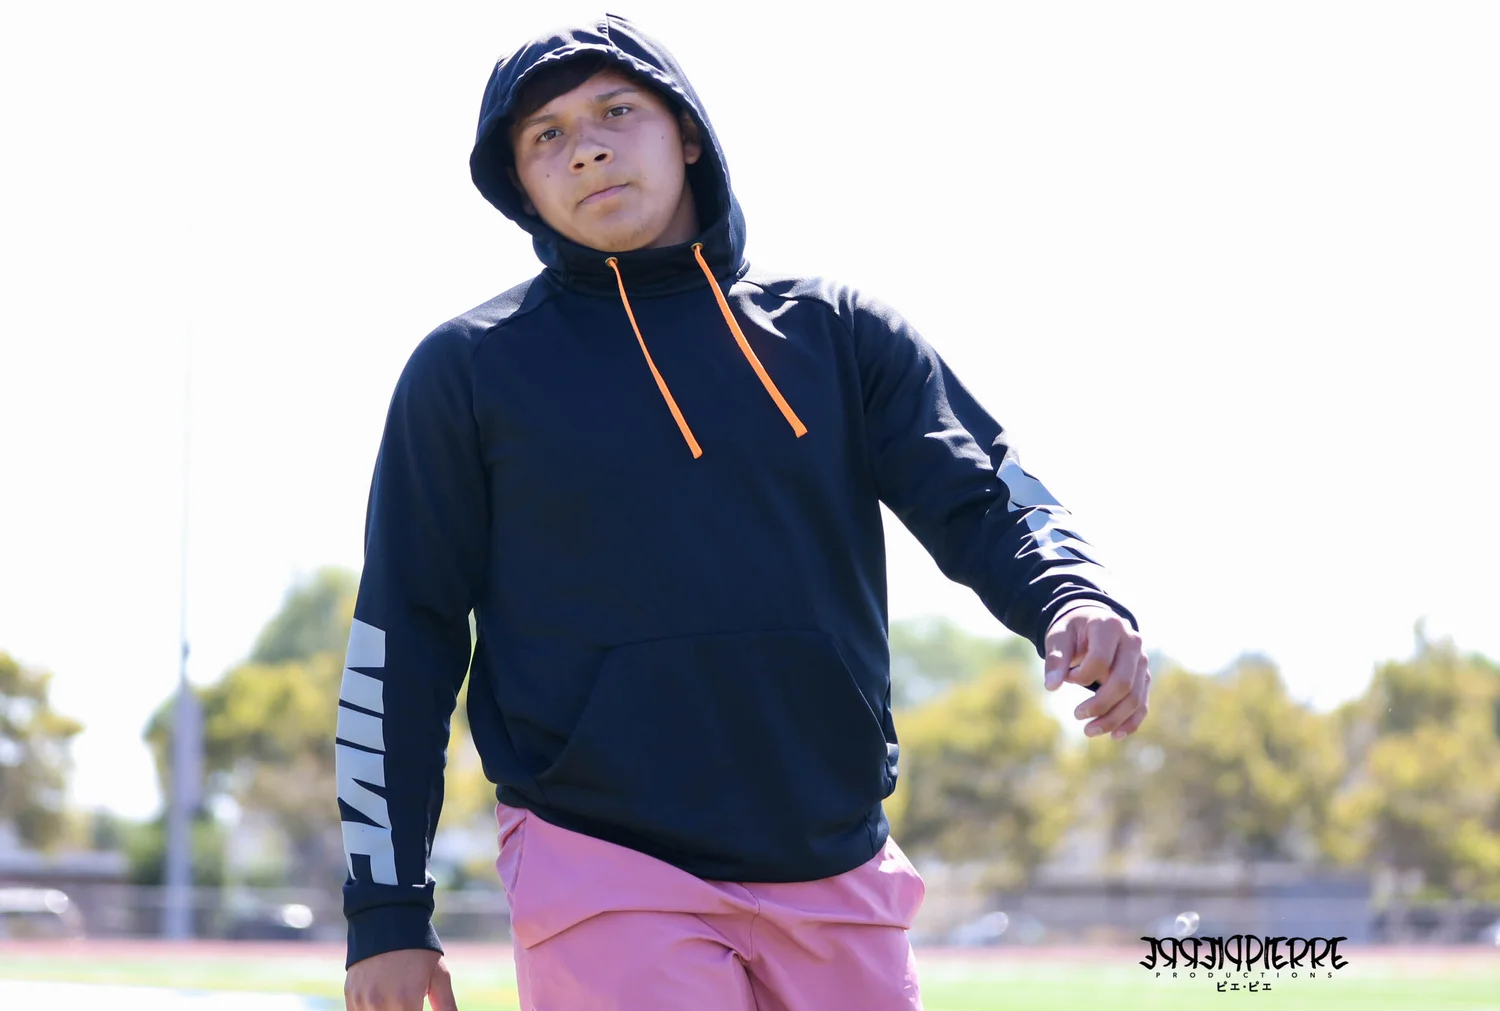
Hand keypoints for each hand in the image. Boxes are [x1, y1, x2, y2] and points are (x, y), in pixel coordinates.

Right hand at [345, 948, 456, 1010]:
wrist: (387, 919)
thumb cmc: (419, 949)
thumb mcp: (439, 976)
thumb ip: (446, 1006)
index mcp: (405, 1000)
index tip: (419, 1007)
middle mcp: (380, 1004)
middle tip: (410, 1002)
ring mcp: (362, 1001)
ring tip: (398, 999)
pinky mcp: (350, 996)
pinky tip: (383, 1002)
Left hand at [1042, 605, 1149, 738]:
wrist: (1093, 621)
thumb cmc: (1073, 629)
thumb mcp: (1059, 636)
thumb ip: (1056, 659)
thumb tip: (1052, 687)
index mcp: (1110, 627)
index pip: (1100, 661)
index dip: (1081, 676)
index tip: (1067, 678)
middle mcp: (1132, 643)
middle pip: (1123, 683)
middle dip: (1100, 705)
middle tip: (1077, 715)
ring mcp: (1142, 661)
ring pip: (1135, 697)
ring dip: (1113, 719)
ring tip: (1089, 731)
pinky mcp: (1143, 676)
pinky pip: (1142, 703)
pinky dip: (1130, 721)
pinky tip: (1115, 735)